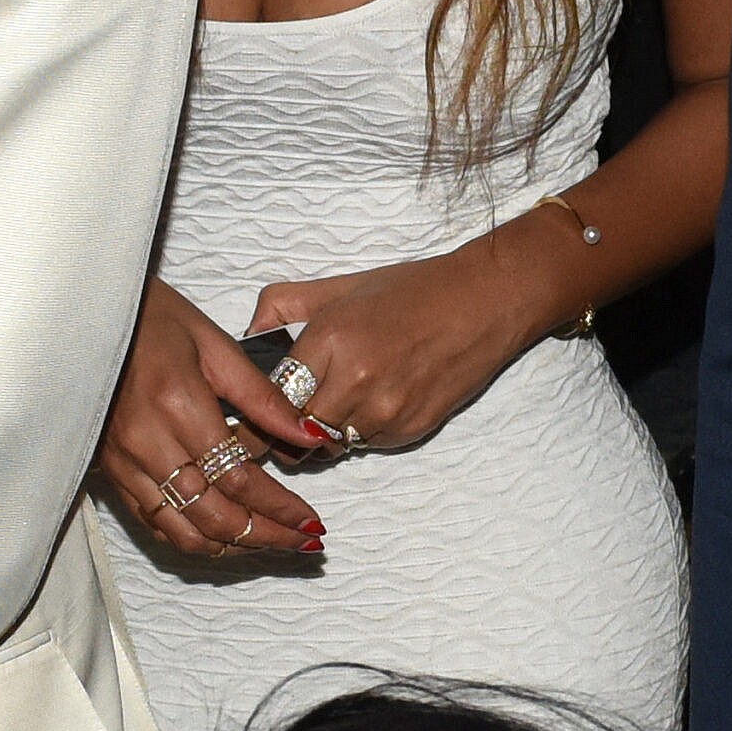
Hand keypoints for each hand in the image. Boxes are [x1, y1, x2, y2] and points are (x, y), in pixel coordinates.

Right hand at [100, 278, 325, 557]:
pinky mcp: (110, 470)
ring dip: (233, 546)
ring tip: (271, 542)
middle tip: (303, 543)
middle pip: (215, 516)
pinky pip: (154, 522)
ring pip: (183, 531)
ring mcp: (124, 462)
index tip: (312, 523)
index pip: (239, 479)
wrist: (87, 314)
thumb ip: (262, 396)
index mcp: (178, 404)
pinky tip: (223, 534)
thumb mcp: (215, 343)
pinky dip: (192, 538)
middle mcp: (147, 443)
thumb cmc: (155, 317)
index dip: (281, 508)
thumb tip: (309, 434)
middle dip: (266, 536)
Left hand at [250, 231, 548, 454]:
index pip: (271, 395)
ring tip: (329, 402)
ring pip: (328, 445)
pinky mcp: (410, 430)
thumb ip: (283, 305)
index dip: (257, 406)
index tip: (250, 410)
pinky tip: (368, 401)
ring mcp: (385, 410)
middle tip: (281, 415)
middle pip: (295, 431)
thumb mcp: (339, 286)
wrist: (483, 302)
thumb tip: (248, 333)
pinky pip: (364, 444)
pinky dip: (357, 432)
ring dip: (320, 433)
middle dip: (283, 427)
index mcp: (330, 338)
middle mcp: (355, 380)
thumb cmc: (411, 290)